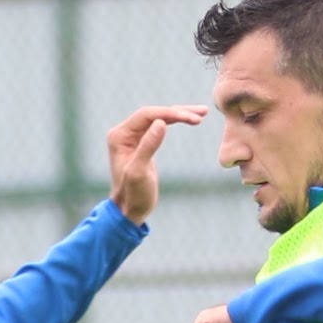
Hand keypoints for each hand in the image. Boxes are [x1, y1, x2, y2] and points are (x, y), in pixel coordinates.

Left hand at [103, 103, 206, 224]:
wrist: (130, 210)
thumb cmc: (134, 194)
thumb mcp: (140, 172)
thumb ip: (148, 146)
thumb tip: (161, 122)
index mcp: (119, 136)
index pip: (147, 115)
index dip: (170, 113)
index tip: (192, 118)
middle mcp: (124, 133)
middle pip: (154, 113)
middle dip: (179, 112)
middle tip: (202, 114)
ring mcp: (132, 136)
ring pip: (159, 117)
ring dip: (180, 113)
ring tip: (202, 113)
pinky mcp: (142, 141)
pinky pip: (161, 126)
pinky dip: (176, 122)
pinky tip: (190, 120)